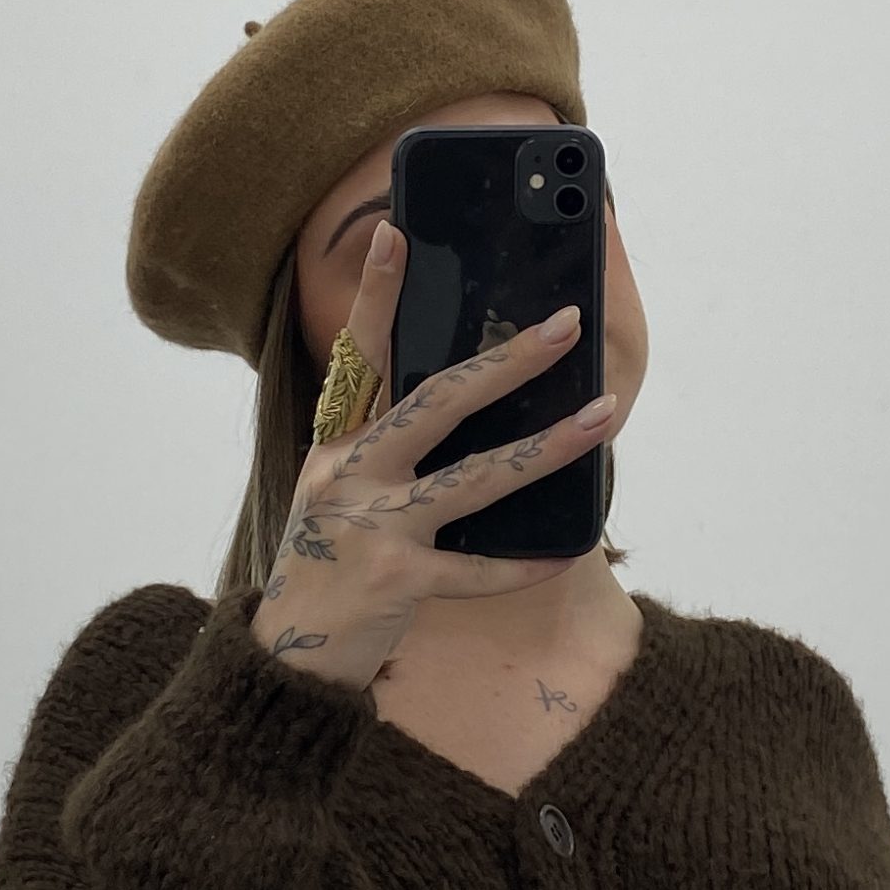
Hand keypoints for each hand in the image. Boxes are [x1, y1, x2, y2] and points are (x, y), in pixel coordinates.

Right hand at [250, 217, 614, 693]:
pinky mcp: (396, 582)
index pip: (360, 354)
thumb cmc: (327, 573)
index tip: (399, 230)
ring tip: (604, 416)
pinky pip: (478, 570)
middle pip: (437, 401)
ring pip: (476, 477)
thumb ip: (387, 455)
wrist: (286, 659)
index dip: (378, 293)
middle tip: (567, 325)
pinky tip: (570, 548)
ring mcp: (373, 527)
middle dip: (508, 360)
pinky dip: (526, 563)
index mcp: (336, 446)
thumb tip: (473, 407)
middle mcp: (349, 474)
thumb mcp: (340, 500)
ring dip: (547, 446)